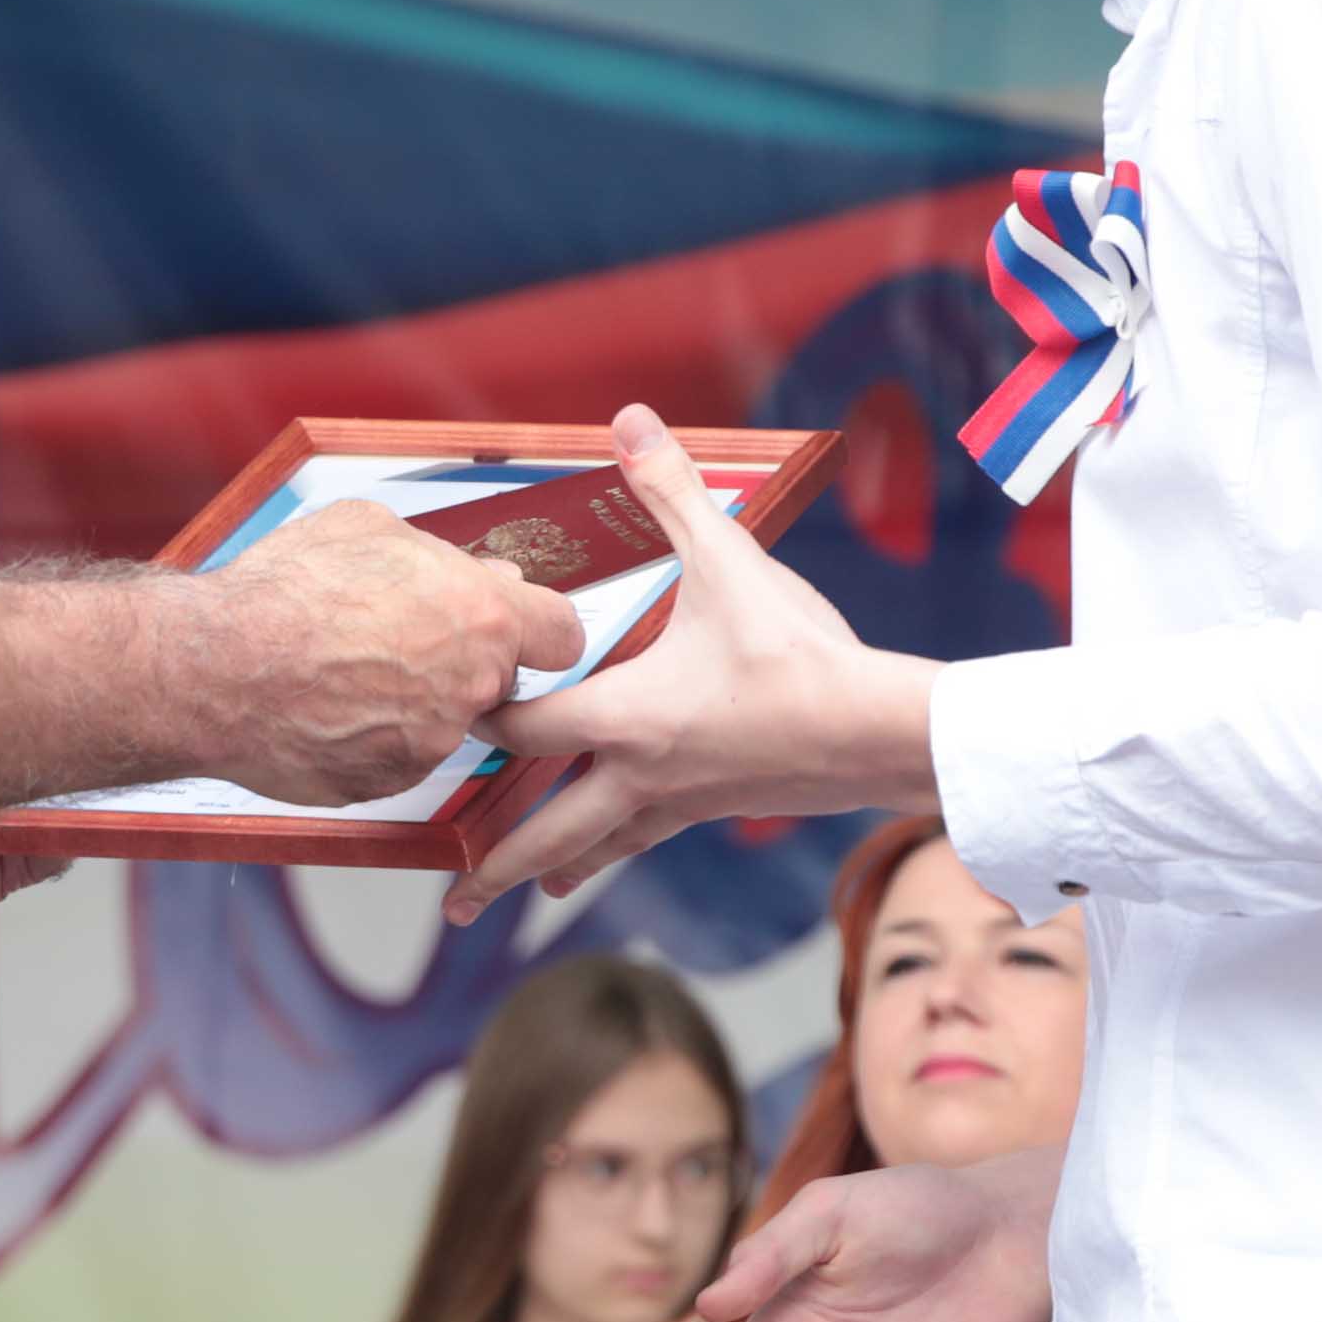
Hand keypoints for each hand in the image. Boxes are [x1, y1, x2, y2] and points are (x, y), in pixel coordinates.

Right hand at [198, 500, 585, 810]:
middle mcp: (470, 686)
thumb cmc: (283, 592)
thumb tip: (470, 573)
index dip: (537, 629)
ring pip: (445, 721)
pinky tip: (326, 707)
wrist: (214, 668)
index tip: (517, 629)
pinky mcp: (388, 783)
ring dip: (413, 702)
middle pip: (498, 680)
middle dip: (463, 662)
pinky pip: (397, 757)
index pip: (563, 635)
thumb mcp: (367, 528)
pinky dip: (372, 738)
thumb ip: (439, 557)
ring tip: (344, 672)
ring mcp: (431, 743)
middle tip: (399, 641)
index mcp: (482, 616)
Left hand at [446, 408, 934, 924]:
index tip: (444, 710)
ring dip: (552, 870)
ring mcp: (680, 801)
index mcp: (626, 718)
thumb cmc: (800, 654)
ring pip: (598, 848)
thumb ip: (669, 491)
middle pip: (546, 830)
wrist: (878, 733)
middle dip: (496, 865)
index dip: (479, 720)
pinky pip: (647, 836)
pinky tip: (615, 853)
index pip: (523, 730)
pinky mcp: (718, 808)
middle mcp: (641, 774)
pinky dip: (615, 849)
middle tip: (452, 900)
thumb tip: (630, 420)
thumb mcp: (729, 560)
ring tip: (522, 891)